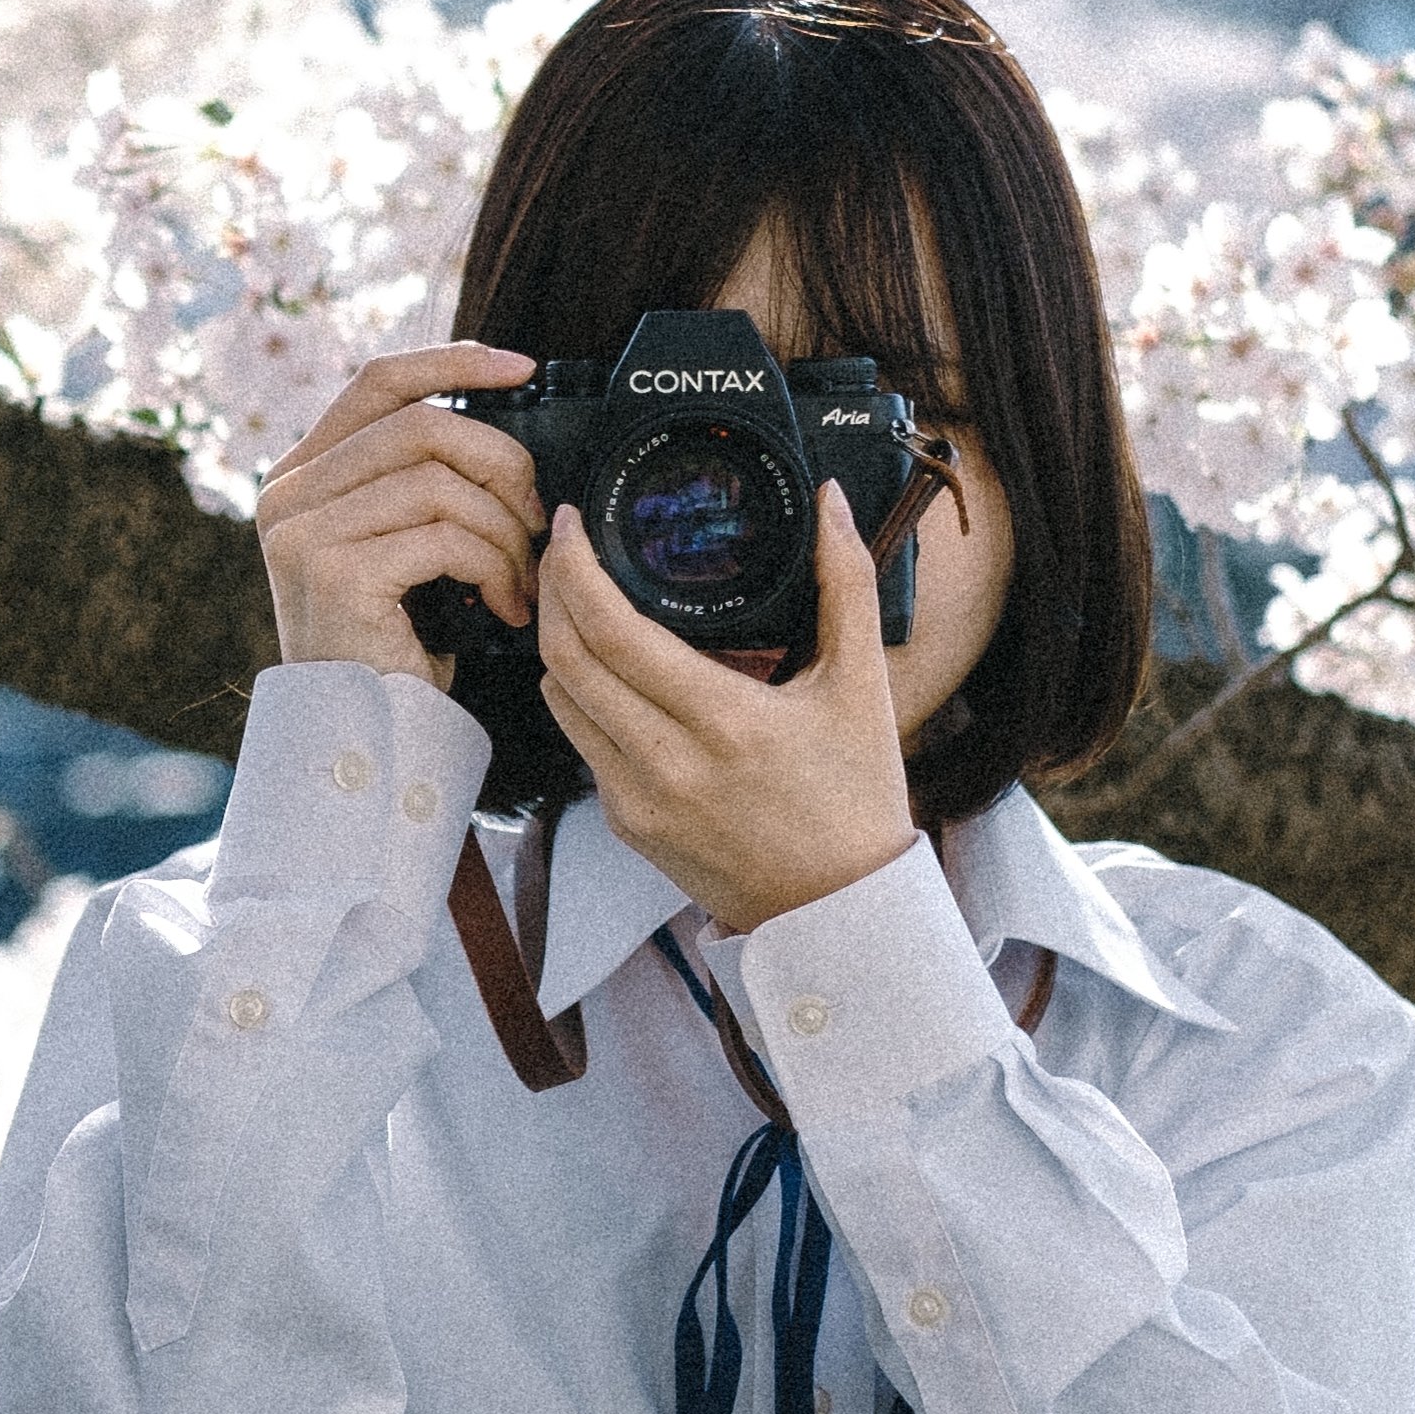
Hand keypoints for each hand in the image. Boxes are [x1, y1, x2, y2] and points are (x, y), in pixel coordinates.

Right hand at [257, 343, 546, 692]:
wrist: (359, 739)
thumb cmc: (395, 648)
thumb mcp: (404, 548)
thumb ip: (424, 484)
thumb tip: (507, 442)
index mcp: (304, 475)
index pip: (380, 381)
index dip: (455, 362)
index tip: (523, 369)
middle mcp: (290, 494)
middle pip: (423, 424)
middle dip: (502, 465)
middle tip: (538, 520)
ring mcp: (303, 531)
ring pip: (440, 481)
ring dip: (505, 531)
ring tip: (521, 579)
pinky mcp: (332, 571)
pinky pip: (444, 537)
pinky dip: (494, 568)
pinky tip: (504, 608)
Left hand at [535, 480, 915, 935]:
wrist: (840, 913)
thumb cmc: (856, 799)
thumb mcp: (863, 686)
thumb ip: (847, 584)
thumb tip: (832, 500)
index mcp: (725, 724)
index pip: (616, 635)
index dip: (577, 571)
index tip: (575, 523)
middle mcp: (667, 765)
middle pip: (567, 660)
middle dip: (551, 591)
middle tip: (564, 546)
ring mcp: (637, 802)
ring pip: (560, 700)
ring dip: (556, 641)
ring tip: (574, 595)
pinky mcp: (626, 826)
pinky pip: (580, 742)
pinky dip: (579, 693)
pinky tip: (602, 664)